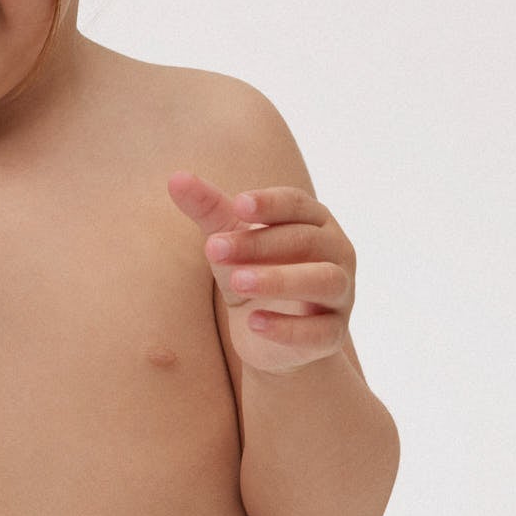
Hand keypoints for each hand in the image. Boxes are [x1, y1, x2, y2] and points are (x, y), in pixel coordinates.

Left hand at [167, 172, 355, 374]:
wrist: (271, 336)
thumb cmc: (255, 272)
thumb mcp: (229, 239)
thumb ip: (208, 208)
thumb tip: (175, 178)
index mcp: (315, 222)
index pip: (298, 204)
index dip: (269, 203)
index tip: (237, 203)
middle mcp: (337, 253)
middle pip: (306, 240)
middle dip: (260, 244)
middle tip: (213, 249)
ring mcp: (340, 295)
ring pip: (323, 280)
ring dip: (280, 280)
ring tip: (236, 282)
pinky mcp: (333, 335)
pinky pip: (319, 331)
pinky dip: (288, 328)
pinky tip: (253, 323)